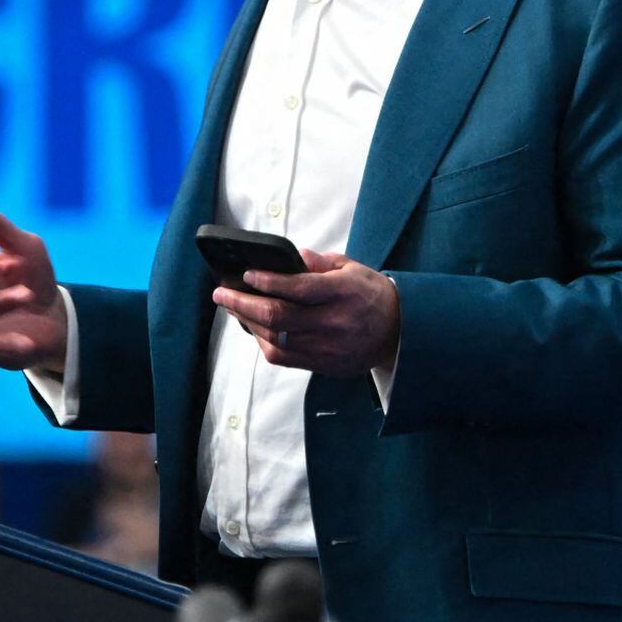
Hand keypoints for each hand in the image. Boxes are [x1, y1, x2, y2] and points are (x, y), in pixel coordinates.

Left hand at [213, 249, 399, 377]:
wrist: (399, 334)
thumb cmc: (372, 296)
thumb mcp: (353, 269)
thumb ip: (321, 263)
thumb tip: (291, 257)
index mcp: (343, 294)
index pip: (299, 289)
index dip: (268, 282)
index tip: (246, 274)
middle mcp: (333, 323)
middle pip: (278, 317)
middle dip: (243, 303)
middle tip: (222, 292)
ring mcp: (326, 348)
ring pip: (275, 339)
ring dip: (247, 323)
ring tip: (232, 306)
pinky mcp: (322, 364)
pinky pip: (283, 357)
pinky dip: (263, 342)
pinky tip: (254, 328)